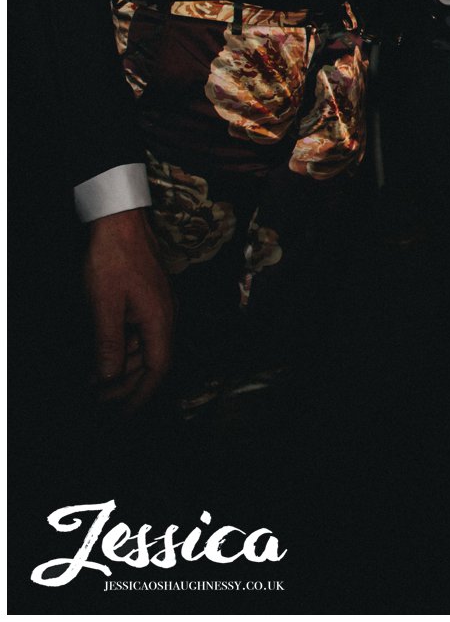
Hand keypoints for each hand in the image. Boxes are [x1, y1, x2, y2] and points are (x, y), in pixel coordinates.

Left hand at [83, 209, 173, 412]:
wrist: (121, 222)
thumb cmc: (113, 258)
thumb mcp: (104, 303)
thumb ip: (108, 342)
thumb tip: (107, 377)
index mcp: (161, 319)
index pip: (158, 368)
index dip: (141, 395)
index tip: (123, 416)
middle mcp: (166, 316)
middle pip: (153, 362)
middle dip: (128, 387)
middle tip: (99, 404)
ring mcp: (159, 308)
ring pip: (145, 350)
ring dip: (122, 370)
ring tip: (94, 386)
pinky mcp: (149, 301)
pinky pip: (140, 335)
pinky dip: (122, 351)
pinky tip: (102, 358)